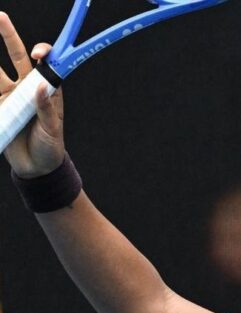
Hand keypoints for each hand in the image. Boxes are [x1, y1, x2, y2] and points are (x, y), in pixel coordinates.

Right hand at [0, 12, 63, 178]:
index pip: (45, 64)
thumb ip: (45, 109)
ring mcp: (8, 96)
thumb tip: (41, 86)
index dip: (43, 53)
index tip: (38, 54)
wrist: (35, 168)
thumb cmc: (51, 148)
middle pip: (15, 57)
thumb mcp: (52, 130)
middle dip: (7, 36)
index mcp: (47, 90)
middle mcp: (27, 88)